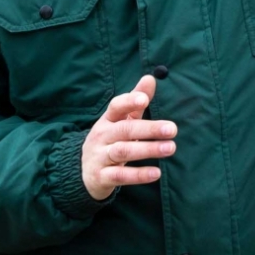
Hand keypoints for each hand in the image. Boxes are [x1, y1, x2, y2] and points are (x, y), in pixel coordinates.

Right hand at [81, 75, 175, 201]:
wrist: (82, 172)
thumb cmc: (109, 140)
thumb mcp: (120, 120)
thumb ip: (135, 101)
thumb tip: (151, 77)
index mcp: (107, 120)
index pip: (116, 107)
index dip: (129, 102)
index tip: (144, 99)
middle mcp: (102, 136)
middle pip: (125, 130)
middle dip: (149, 129)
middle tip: (172, 129)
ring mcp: (100, 157)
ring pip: (123, 151)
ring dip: (148, 150)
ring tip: (170, 148)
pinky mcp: (102, 177)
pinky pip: (120, 176)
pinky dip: (138, 175)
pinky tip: (156, 173)